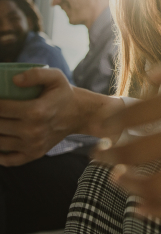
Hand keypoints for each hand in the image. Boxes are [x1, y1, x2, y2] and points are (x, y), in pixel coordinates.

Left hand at [0, 67, 122, 165]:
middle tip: (0, 110)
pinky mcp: (35, 154)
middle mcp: (33, 131)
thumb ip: (36, 74)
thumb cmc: (64, 93)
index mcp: (36, 111)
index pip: (2, 108)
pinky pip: (9, 160)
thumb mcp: (55, 76)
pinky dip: (0, 156)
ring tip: (1, 121)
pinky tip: (0, 142)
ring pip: (0, 143)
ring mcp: (34, 145)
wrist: (80, 113)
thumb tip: (14, 80)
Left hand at [93, 46, 160, 217]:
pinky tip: (143, 211)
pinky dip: (158, 213)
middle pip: (138, 151)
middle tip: (98, 158)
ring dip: (129, 185)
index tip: (102, 128)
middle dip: (111, 155)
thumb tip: (152, 77)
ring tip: (118, 182)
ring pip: (155, 185)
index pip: (137, 113)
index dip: (113, 122)